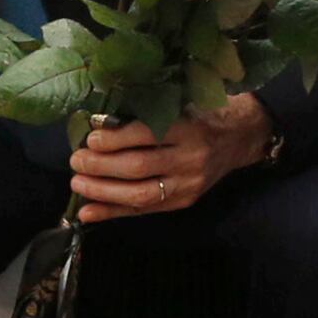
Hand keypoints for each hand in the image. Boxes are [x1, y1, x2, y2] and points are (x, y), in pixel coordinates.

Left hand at [69, 96, 273, 223]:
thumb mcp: (180, 104)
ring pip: (140, 194)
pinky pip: (143, 211)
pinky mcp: (184, 202)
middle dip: (101, 166)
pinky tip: (87, 213)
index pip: (146, 135)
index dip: (114, 139)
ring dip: (103, 191)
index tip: (90, 137)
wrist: (241, 137)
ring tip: (77, 183)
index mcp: (189, 127)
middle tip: (76, 161)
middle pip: (139, 167)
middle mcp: (190, 158)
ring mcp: (188, 184)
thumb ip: (146, 114)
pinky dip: (112, 213)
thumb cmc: (202, 114)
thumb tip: (97, 124)